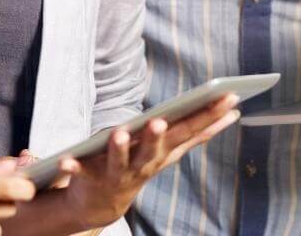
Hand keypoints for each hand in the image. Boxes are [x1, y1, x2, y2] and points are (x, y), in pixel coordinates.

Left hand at [53, 94, 240, 228]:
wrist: (102, 204)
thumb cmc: (141, 165)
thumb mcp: (172, 148)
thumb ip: (199, 131)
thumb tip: (234, 111)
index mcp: (164, 151)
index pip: (190, 131)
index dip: (210, 115)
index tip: (230, 97)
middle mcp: (143, 163)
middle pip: (153, 149)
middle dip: (157, 136)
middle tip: (160, 121)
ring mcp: (116, 172)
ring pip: (119, 161)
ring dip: (120, 148)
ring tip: (119, 134)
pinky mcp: (90, 177)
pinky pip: (80, 171)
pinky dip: (73, 167)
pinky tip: (66, 161)